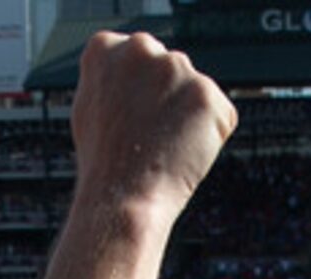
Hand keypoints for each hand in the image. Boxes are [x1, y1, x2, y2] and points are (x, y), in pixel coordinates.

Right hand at [70, 31, 234, 224]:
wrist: (121, 200)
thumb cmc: (104, 163)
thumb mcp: (89, 106)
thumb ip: (112, 78)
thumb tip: (132, 73)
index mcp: (106, 47)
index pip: (139, 58)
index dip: (138, 95)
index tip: (128, 119)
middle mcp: (140, 48)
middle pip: (171, 71)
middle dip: (167, 101)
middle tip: (147, 137)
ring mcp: (175, 69)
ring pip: (196, 92)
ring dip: (188, 118)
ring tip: (162, 146)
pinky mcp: (206, 93)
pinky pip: (221, 115)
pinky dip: (211, 137)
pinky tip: (184, 152)